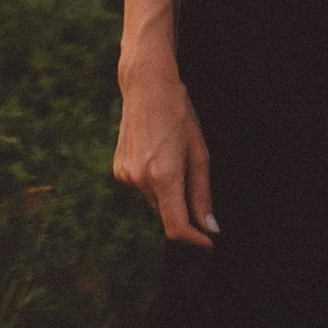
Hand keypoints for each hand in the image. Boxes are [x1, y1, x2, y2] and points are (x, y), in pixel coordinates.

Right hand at [114, 70, 216, 248]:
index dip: (195, 240)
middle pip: (166, 215)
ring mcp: (125, 175)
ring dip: (168, 194)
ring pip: (154, 202)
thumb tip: (209, 227)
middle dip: (184, 211)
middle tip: (194, 181)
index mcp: (163, 176)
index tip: (209, 241)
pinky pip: (141, 188)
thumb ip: (203, 195)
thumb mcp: (199, 154)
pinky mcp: (118, 169)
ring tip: (173, 158)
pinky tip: (157, 155)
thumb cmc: (178, 115)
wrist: (146, 86)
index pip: (176, 228)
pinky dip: (153, 182)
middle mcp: (140, 179)